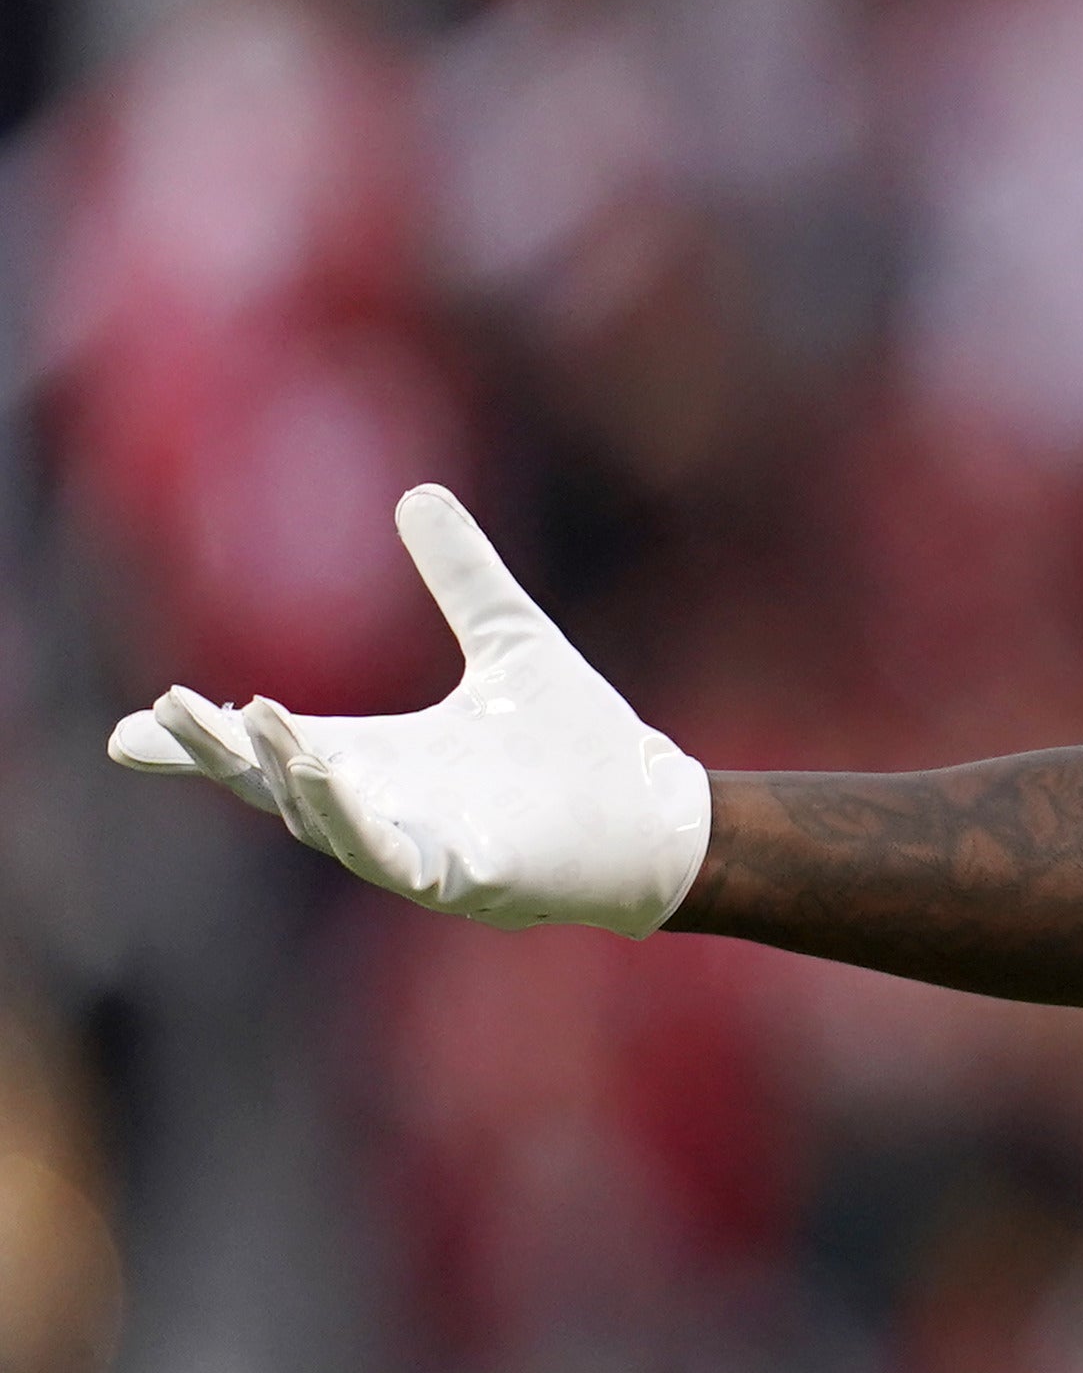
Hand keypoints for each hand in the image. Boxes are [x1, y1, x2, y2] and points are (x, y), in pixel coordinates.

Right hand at [106, 487, 709, 933]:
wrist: (661, 815)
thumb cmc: (582, 743)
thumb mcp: (510, 639)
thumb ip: (461, 576)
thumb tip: (418, 493)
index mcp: (382, 759)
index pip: (270, 747)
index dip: (203, 739)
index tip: (131, 729)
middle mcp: (387, 807)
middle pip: (276, 785)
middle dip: (220, 754)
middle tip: (161, 716)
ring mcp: (422, 849)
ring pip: (328, 822)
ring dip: (290, 775)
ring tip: (257, 724)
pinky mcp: (471, 879)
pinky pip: (399, 859)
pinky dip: (360, 824)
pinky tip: (329, 779)